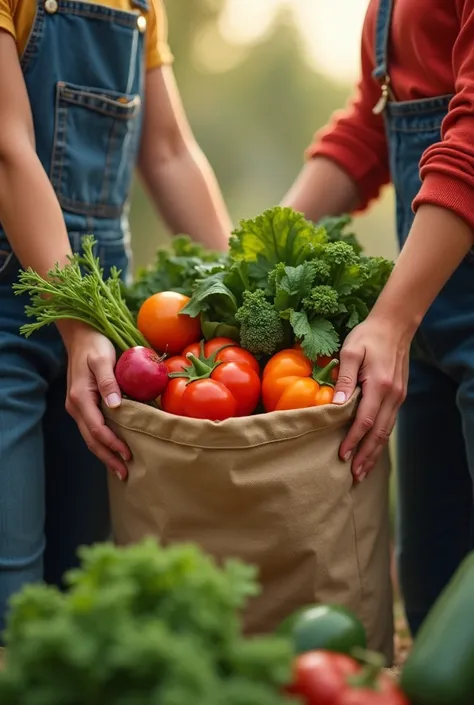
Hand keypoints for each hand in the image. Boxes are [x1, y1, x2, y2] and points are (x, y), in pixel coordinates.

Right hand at [62, 323, 130, 479]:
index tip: (128, 455)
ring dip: (104, 453)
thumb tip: (116, 405)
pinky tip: (112, 449)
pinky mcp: (83, 405)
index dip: (112, 444)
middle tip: (125, 474)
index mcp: (80, 398)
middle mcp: (76, 406)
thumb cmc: (95, 345)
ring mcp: (78, 407)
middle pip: (91, 440)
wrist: (81, 336)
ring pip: (90, 437)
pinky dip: (102, 442)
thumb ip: (109, 381)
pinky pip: (92, 428)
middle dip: (108, 458)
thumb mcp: (103, 359)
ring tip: (120, 468)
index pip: (97, 429)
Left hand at [332, 316, 410, 482]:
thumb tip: (336, 404)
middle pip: (379, 433)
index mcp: (379, 385)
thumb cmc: (368, 336)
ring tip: (363, 470)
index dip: (354, 439)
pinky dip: (381, 439)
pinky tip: (373, 449)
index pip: (365, 420)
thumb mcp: (351, 351)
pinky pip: (390, 423)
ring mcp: (399, 397)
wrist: (395, 326)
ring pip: (387, 431)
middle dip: (366, 455)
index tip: (342, 455)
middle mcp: (392, 395)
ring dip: (375, 452)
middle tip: (354, 474)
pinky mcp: (399, 395)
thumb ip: (343, 378)